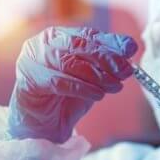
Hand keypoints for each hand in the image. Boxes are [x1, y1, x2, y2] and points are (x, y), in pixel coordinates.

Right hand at [8, 27, 137, 142]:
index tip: (131, 49)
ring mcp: (32, 61)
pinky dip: (82, 88)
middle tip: (126, 70)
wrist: (43, 125)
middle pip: (78, 45)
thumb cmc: (66, 97)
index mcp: (57, 36)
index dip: (111, 42)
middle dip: (106, 58)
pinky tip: (98, 95)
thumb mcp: (92, 76)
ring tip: (115, 86)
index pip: (87, 35)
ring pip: (69, 63)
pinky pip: (60, 82)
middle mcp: (42, 44)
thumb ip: (107, 61)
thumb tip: (129, 47)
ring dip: (97, 75)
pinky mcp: (28, 81)